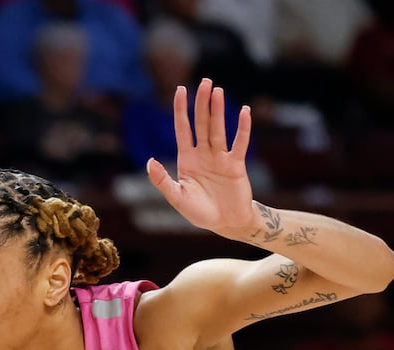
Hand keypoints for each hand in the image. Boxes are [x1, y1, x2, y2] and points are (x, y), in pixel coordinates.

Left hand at [146, 78, 254, 237]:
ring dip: (218, 111)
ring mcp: (221, 158)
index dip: (181, 110)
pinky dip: (242, 129)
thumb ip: (162, 181)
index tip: (180, 90)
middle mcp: (203, 154)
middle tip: (205, 81)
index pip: (183, 129)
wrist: (225, 223)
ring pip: (218, 130)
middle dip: (202, 104)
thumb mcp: (177, 198)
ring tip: (217, 91)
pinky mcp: (236, 165)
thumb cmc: (199, 212)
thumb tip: (150, 161)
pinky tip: (243, 112)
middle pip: (202, 124)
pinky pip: (239, 143)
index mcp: (187, 160)